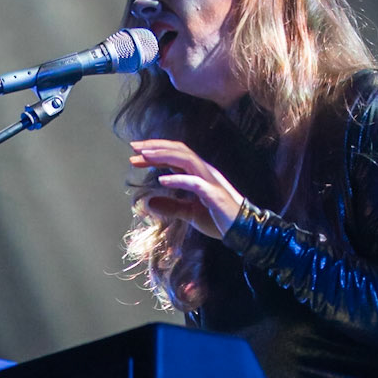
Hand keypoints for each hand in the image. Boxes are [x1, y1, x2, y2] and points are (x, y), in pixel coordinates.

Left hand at [128, 140, 244, 239]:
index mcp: (198, 174)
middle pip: (178, 151)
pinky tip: (161, 180)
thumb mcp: (189, 213)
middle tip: (133, 147)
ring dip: (163, 156)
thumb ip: (170, 206)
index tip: (134, 156)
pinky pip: (194, 182)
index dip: (154, 153)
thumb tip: (148, 203)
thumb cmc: (219, 220)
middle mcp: (204, 172)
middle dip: (155, 147)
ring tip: (144, 156)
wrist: (243, 230)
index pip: (174, 156)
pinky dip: (177, 179)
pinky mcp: (213, 194)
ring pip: (185, 159)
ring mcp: (209, 181)